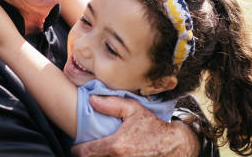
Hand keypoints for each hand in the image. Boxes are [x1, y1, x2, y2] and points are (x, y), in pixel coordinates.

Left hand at [71, 95, 200, 156]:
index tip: (76, 146)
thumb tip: (91, 100)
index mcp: (116, 146)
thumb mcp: (134, 110)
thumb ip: (112, 104)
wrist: (175, 146)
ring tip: (97, 152)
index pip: (84, 153)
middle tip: (86, 149)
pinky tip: (110, 155)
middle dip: (87, 156)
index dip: (76, 150)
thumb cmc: (153, 127)